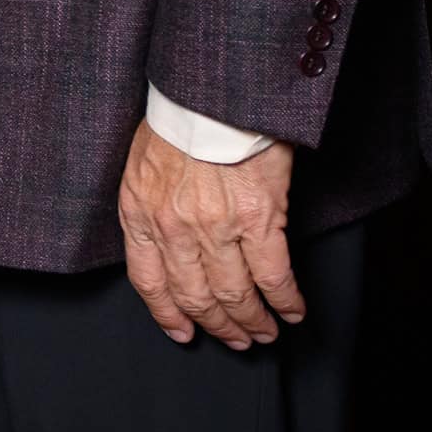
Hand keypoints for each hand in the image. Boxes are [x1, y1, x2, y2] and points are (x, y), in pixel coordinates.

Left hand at [116, 122, 303, 347]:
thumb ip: (151, 207)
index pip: (149, 282)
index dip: (168, 315)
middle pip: (195, 297)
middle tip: (236, 339)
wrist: (211, 92)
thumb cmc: (179, 120)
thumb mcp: (143, 166)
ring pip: (235, 295)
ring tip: (265, 333)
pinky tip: (292, 311)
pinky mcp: (258, 219)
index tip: (183, 332)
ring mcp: (215, 227)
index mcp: (139, 212)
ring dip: (253, 321)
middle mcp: (173, 228)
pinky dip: (286, 300)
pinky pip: (273, 275)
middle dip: (218, 326)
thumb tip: (169, 244)